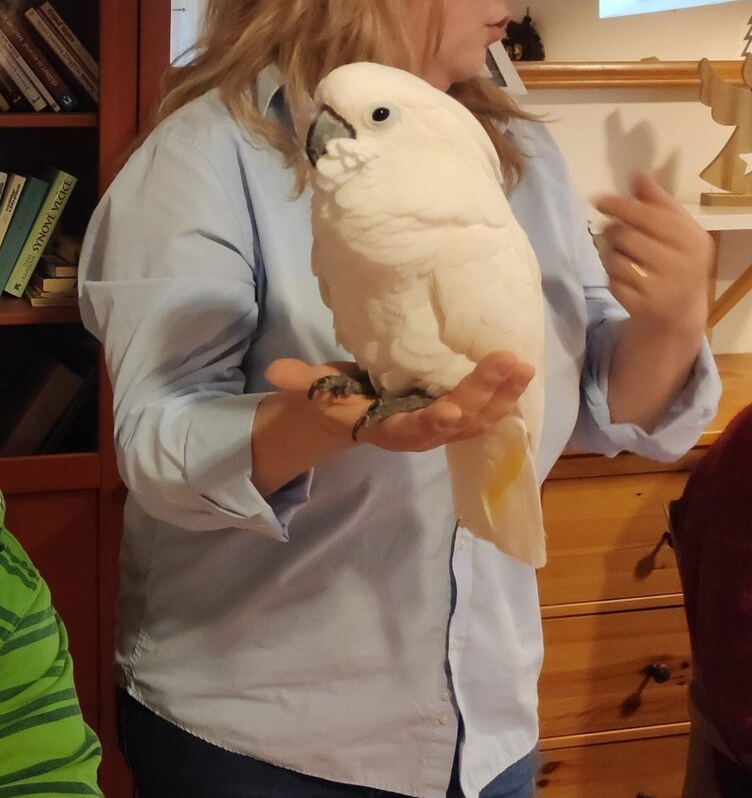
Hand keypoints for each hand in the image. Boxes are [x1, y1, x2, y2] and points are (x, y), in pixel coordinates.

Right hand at [265, 351, 534, 451]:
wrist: (356, 415)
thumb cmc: (339, 401)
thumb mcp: (315, 393)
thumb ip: (301, 383)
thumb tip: (274, 371)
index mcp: (389, 430)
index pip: (414, 430)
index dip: (433, 423)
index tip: (451, 410)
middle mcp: (423, 433)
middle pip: (459, 420)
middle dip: (483, 394)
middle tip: (507, 364)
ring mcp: (444, 426)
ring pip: (481, 417)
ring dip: (504, 394)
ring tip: (523, 365)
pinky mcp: (458, 416)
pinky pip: (487, 411)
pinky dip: (506, 395)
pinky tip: (522, 373)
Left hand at [593, 172, 711, 339]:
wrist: (680, 310)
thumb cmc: (676, 259)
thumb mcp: (676, 229)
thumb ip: (657, 202)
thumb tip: (639, 173)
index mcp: (693, 239)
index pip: (649, 216)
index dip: (620, 206)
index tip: (598, 199)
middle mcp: (683, 264)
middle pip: (626, 236)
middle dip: (614, 233)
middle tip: (617, 235)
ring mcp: (663, 288)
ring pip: (614, 258)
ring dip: (610, 255)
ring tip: (625, 257)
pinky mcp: (643, 306)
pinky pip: (611, 281)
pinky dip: (611, 276)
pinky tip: (626, 278)